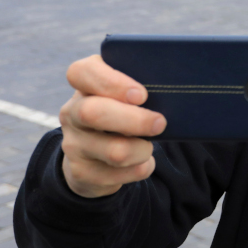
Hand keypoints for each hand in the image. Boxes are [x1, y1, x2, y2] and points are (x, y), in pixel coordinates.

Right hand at [59, 55, 166, 197]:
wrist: (98, 154)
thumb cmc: (126, 109)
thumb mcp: (129, 90)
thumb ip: (144, 80)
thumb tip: (176, 83)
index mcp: (84, 83)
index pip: (81, 72)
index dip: (111, 83)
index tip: (142, 95)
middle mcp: (71, 111)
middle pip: (93, 113)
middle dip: (135, 120)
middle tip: (160, 123)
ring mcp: (73, 144)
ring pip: (115, 151)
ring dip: (143, 149)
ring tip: (149, 145)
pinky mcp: (81, 172)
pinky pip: (121, 175)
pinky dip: (141, 168)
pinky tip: (141, 162)